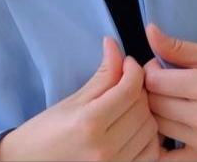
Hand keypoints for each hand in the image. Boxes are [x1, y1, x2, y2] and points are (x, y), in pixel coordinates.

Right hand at [0, 36, 159, 161]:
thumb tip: (114, 45)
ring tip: (129, 106)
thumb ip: (102, 75)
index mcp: (89, 123)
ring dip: (145, 112)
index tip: (127, 63)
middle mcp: (105, 148)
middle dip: (139, 89)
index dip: (133, 69)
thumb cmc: (45, 133)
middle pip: (143, 108)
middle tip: (127, 83)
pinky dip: (148, 136)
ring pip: (151, 129)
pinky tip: (134, 127)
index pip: (130, 89)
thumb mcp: (72, 101)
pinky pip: (151, 152)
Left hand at [143, 23, 196, 160]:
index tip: (156, 66)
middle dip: (149, 91)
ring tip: (164, 101)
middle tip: (158, 83)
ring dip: (154, 114)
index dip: (148, 70)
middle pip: (154, 104)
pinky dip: (160, 146)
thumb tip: (150, 32)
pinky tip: (163, 130)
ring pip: (158, 127)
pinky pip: (170, 157)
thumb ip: (178, 47)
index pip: (154, 81)